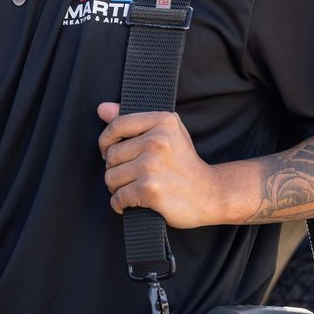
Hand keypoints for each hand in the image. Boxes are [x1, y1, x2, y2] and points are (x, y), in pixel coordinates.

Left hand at [96, 101, 228, 228]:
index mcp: (162, 122)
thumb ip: (134, 120)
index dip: (106, 141)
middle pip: (111, 156)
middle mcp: (157, 141)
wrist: (210, 194)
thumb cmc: (184, 163)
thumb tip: (102, 109)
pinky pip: (118, 197)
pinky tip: (133, 203)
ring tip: (133, 188)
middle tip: (131, 176)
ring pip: (111, 178)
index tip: (108, 151)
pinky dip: (121, 204)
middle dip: (115, 169)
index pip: (117, 125)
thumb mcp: (167, 132)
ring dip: (117, 188)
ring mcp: (152, 166)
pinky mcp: (150, 190)